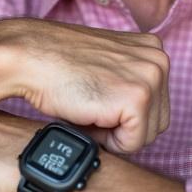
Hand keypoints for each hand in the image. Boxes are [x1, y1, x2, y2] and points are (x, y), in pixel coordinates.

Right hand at [0, 20, 169, 153]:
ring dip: (116, 134)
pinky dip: (108, 142)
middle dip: (124, 126)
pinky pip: (132, 143)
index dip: (125, 115)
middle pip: (156, 122)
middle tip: (92, 108)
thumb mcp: (108, 66)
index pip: (156, 104)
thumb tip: (139, 116)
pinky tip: (89, 116)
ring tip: (90, 110)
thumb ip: (130, 81)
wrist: (32, 58)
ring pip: (146, 135)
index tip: (100, 101)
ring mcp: (152, 77)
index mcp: (153, 48)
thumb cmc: (61, 66)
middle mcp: (159, 59)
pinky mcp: (138, 98)